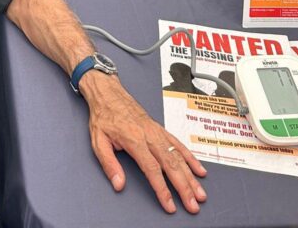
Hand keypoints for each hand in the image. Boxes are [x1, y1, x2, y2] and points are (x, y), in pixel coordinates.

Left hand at [82, 76, 206, 213]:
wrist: (108, 93)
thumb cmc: (103, 116)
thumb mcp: (98, 141)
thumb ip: (109, 164)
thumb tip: (118, 184)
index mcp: (134, 139)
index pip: (152, 169)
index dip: (162, 189)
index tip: (170, 204)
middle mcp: (149, 135)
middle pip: (171, 164)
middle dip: (184, 187)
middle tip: (193, 204)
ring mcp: (157, 131)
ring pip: (178, 156)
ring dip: (191, 176)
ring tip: (200, 193)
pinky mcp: (160, 128)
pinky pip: (178, 144)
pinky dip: (190, 158)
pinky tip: (198, 170)